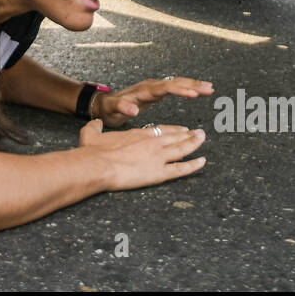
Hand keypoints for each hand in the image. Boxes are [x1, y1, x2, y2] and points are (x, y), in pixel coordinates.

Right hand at [78, 118, 206, 191]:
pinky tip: (202, 162)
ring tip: (203, 139)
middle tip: (199, 132)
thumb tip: (95, 122)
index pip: (160, 130)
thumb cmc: (93, 151)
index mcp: (138, 134)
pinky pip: (181, 169)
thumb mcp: (91, 133)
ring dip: (194, 143)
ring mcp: (157, 157)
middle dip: (188, 134)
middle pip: (175, 137)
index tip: (181, 129)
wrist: (98, 165)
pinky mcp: (159, 173)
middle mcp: (151, 143)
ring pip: (182, 149)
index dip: (172, 129)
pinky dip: (193, 165)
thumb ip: (95, 127)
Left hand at [94, 77, 213, 127]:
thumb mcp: (113, 110)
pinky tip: (198, 90)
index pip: (165, 88)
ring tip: (209, 88)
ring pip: (177, 83)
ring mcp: (154, 88)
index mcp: (143, 91)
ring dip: (193, 85)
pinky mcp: (156, 92)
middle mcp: (151, 86)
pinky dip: (187, 88)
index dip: (179, 90)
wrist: (106, 105)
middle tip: (208, 88)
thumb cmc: (110, 108)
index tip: (193, 93)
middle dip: (192, 85)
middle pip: (175, 83)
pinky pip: (175, 87)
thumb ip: (122, 108)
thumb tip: (133, 110)